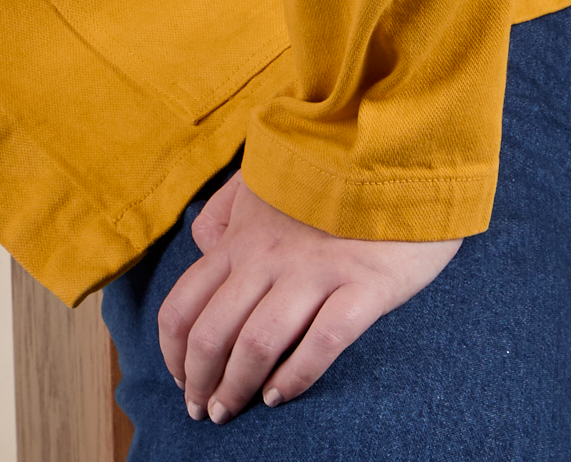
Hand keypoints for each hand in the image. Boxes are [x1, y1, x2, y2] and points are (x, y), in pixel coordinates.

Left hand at [156, 172, 459, 423]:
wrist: (397, 157)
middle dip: (199, 380)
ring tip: (231, 412)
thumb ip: (229, 212)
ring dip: (236, 387)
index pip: (185, 301)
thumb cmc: (328, 179)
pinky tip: (279, 396)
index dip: (173, 349)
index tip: (180, 377)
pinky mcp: (362, 286)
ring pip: (256, 342)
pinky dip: (295, 377)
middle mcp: (268, 257)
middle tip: (202, 411)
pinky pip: (321, 342)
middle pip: (212, 331)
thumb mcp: (265, 183)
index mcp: (242, 238)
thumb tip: (202, 243)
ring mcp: (315, 272)